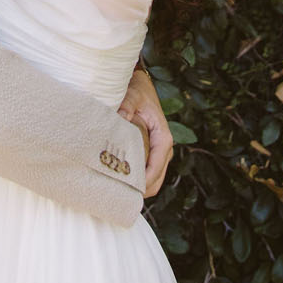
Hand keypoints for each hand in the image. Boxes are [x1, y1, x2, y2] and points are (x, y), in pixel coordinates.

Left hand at [118, 66, 173, 198]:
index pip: (156, 166)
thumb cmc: (137, 90)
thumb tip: (121, 118)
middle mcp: (164, 148)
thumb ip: (127, 105)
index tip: (130, 190)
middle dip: (141, 190)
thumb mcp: (132, 94)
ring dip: (139, 188)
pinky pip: (148, 174)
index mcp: (163, 136)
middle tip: (119, 197)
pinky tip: (121, 184)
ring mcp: (159, 152)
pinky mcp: (152, 153)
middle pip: (156, 180)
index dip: (145, 181)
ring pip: (154, 181)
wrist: (141, 85)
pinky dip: (138, 182)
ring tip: (118, 194)